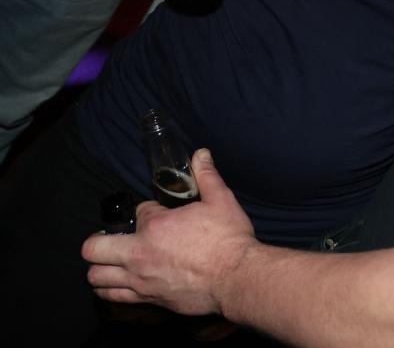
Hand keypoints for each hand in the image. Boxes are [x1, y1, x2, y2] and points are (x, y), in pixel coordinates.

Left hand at [83, 149, 257, 316]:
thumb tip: (200, 154)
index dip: (147, 209)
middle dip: (98, 241)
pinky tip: (122, 283)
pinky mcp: (149, 300)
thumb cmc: (229, 239)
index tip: (160, 213)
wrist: (238, 278)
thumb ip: (207, 176)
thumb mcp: (221, 201)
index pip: (138, 211)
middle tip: (113, 239)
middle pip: (94, 249)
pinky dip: (111, 290)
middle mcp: (139, 254)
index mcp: (156, 225)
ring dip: (100, 268)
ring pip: (96, 278)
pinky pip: (114, 298)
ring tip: (112, 262)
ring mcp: (141, 280)